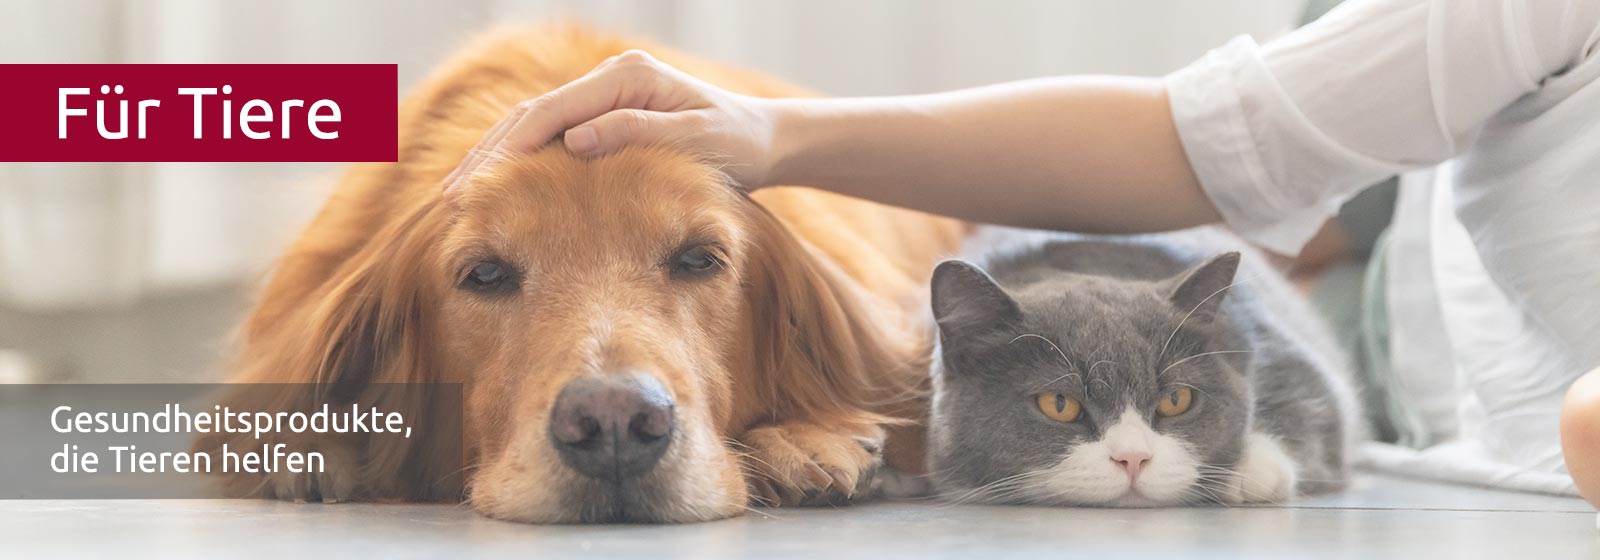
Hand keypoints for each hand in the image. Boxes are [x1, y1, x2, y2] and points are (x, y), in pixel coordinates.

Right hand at [444, 50, 780, 189]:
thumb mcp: (695, 139)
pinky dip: (521, 160)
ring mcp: (606, 95)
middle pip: (533, 114)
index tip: (480, 182)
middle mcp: (611, 78)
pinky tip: (496, 187)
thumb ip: (638, 133)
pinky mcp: (606, 116)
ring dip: (495, 158)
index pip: (553, 112)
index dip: (512, 148)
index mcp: (628, 77)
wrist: (762, 140)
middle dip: (489, 155)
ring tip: (459, 193)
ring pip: (535, 123)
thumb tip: (576, 141)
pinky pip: (553, 137)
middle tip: (452, 194)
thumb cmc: (736, 144)